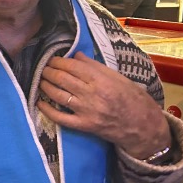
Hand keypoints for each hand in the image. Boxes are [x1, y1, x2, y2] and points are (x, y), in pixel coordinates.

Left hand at [37, 51, 170, 159]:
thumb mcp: (119, 77)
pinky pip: (60, 117)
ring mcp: (86, 111)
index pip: (72, 66)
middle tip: (43, 68)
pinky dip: (47, 109)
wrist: (143, 127)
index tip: (52, 59)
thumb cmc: (133, 99)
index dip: (58, 61)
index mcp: (102, 80)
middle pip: (62, 79)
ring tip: (41, 80)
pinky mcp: (84, 125)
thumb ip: (95, 66)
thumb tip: (76, 55)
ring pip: (58, 95)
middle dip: (48, 71)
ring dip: (45, 86)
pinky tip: (39, 102)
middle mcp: (92, 94)